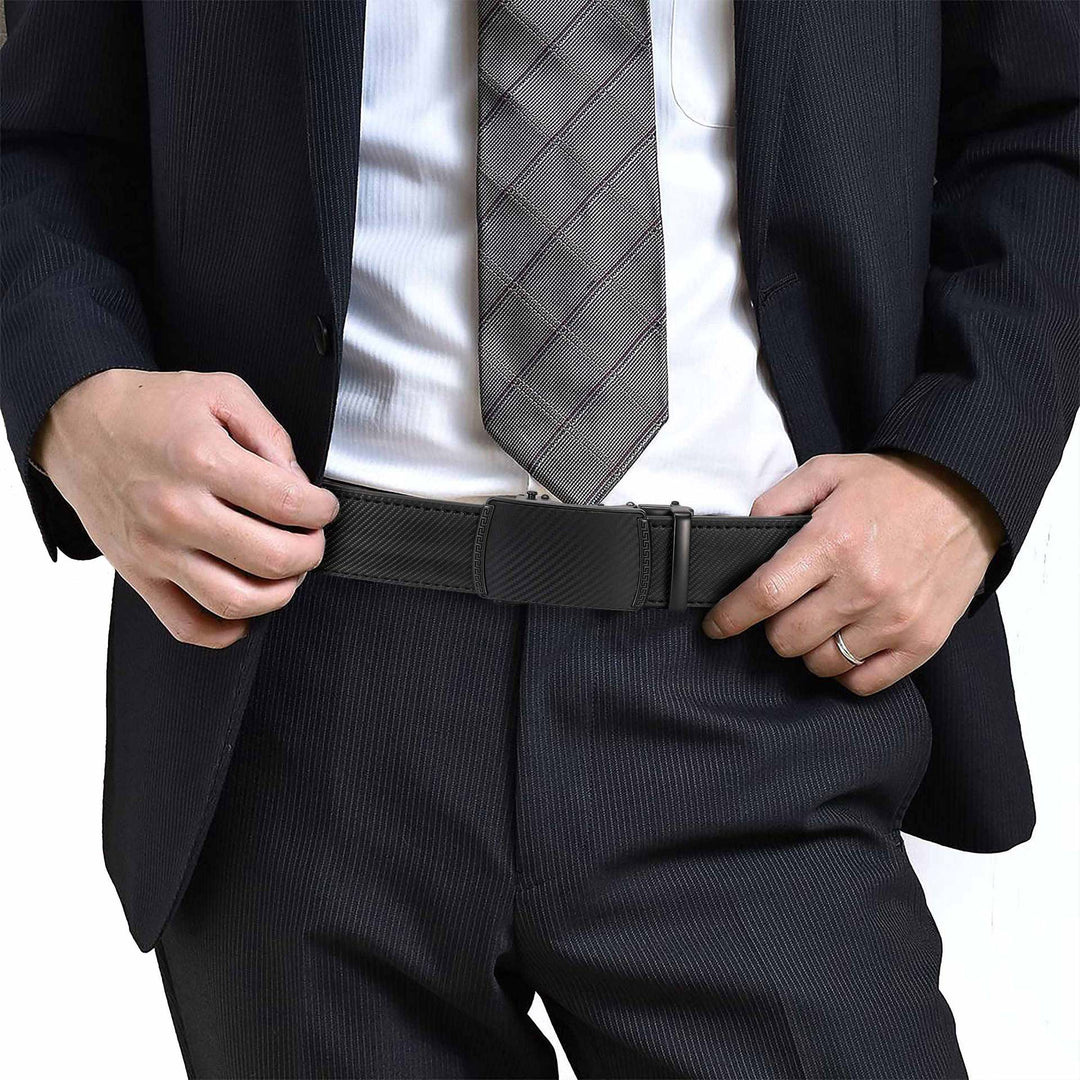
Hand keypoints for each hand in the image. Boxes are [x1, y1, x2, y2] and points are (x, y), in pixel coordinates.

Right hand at [33, 369, 338, 647]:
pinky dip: (226, 630)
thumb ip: (271, 435)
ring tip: (286, 570)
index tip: (322, 507)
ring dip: (279, 593)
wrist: (78, 422)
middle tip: (311, 539)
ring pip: (236, 601)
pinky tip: (246, 604)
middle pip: (271, 559)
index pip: (288, 505)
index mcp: (201, 460)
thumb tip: (300, 483)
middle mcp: (177, 510)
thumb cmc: (151, 408)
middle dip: (310, 553)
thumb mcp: (222, 393)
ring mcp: (155, 549)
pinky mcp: (138, 575)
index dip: (321, 510)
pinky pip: (188, 625)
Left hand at [702, 452, 1003, 694]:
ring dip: (808, 648)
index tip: (716, 626)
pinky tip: (843, 646)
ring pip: (821, 664)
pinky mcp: (923, 641)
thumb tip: (745, 536)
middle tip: (783, 610)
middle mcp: (863, 586)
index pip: (765, 595)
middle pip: (788, 638)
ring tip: (817, 623)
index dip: (731, 617)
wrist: (967, 494)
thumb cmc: (892, 485)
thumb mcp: (826, 471)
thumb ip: (776, 501)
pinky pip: (865, 682)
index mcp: (834, 542)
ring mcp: (895, 619)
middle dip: (772, 628)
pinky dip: (846, 671)